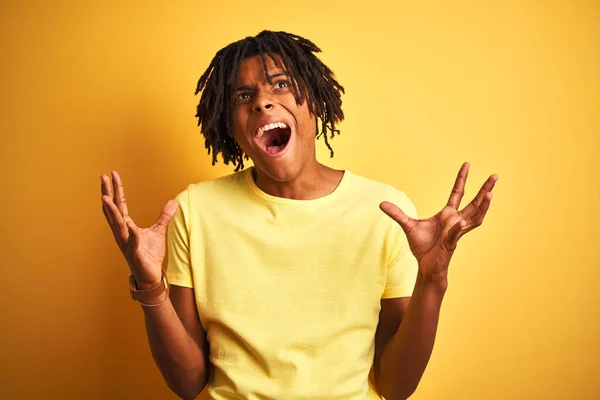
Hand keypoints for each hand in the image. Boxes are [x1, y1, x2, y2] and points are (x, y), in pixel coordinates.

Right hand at [100, 170, 177, 286]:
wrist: (150, 274)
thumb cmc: (150, 254)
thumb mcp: (159, 231)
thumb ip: (164, 216)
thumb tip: (173, 201)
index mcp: (126, 226)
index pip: (119, 204)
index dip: (116, 189)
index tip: (112, 174)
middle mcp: (122, 232)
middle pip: (113, 210)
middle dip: (107, 193)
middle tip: (102, 177)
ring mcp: (126, 243)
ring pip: (116, 224)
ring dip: (111, 211)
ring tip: (105, 197)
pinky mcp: (134, 253)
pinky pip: (131, 242)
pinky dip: (130, 234)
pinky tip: (129, 225)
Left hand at [380, 162, 497, 283]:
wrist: (425, 266)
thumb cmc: (422, 247)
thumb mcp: (407, 226)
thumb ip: (397, 214)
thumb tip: (381, 203)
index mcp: (447, 214)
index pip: (457, 192)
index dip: (462, 178)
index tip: (467, 164)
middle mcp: (456, 221)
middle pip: (474, 203)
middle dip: (485, 190)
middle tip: (495, 176)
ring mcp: (456, 232)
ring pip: (474, 217)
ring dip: (482, 206)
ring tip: (490, 195)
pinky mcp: (451, 243)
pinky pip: (456, 233)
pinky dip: (458, 227)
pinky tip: (461, 221)